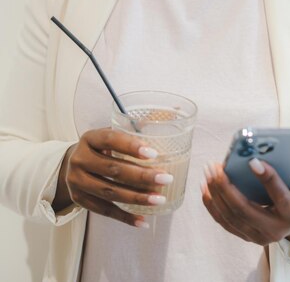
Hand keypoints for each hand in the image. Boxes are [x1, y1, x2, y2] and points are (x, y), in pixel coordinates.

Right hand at [52, 128, 172, 227]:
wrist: (70, 164)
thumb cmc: (99, 148)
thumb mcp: (108, 135)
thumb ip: (131, 131)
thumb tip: (164, 121)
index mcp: (90, 138)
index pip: (111, 140)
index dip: (132, 146)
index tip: (154, 153)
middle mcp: (80, 159)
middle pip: (114, 169)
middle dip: (142, 176)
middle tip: (165, 178)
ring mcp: (77, 181)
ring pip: (111, 192)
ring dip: (137, 198)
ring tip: (159, 199)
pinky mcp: (80, 199)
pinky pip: (105, 210)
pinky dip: (125, 217)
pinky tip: (143, 221)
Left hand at [201, 157, 289, 250]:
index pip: (279, 196)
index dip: (267, 178)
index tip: (252, 161)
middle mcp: (274, 230)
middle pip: (245, 209)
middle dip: (227, 187)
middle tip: (216, 166)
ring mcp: (257, 236)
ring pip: (231, 216)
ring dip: (216, 192)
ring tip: (209, 171)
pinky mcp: (245, 235)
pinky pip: (223, 221)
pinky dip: (212, 204)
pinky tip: (206, 186)